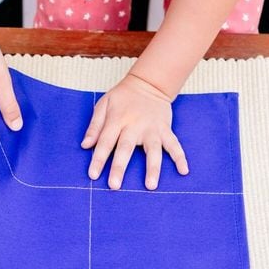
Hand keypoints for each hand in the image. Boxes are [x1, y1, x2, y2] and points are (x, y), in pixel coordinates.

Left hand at [81, 74, 188, 189]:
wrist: (149, 83)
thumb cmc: (122, 97)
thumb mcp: (103, 104)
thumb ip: (94, 126)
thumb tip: (85, 145)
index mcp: (117, 120)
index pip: (105, 142)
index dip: (98, 159)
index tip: (93, 175)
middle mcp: (134, 125)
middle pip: (126, 148)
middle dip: (120, 167)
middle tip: (114, 185)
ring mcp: (152, 128)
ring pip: (153, 150)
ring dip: (152, 168)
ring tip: (151, 185)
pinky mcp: (165, 129)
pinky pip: (174, 144)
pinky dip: (180, 157)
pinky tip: (183, 171)